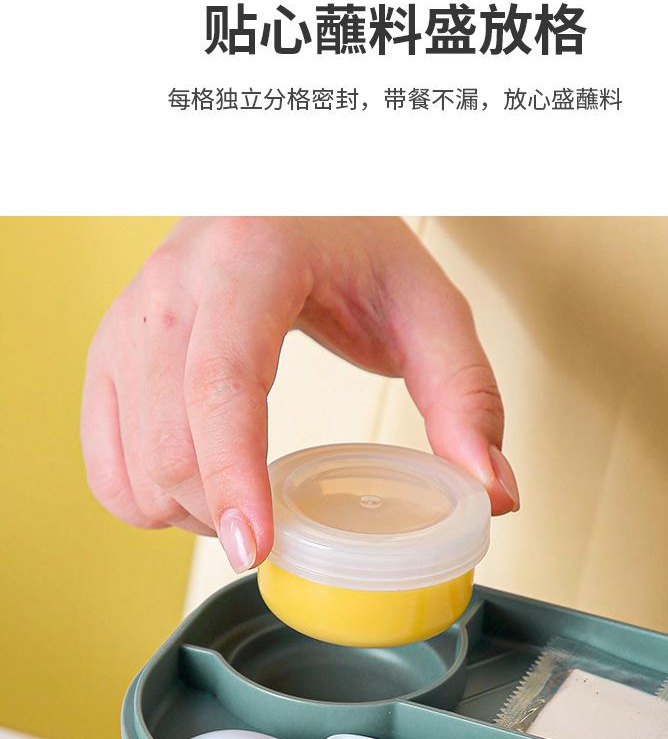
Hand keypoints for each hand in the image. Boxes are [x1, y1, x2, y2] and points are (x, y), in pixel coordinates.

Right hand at [81, 217, 519, 570]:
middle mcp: (171, 286)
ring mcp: (127, 319)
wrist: (279, 191)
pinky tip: (200, 490)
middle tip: (285, 528)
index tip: (258, 547)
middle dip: (226, 515)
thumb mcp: (428, 305)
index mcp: (248, 262)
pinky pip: (104, 463)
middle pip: (170, 443)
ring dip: (188, 514)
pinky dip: (147, 500)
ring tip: (246, 502)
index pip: (223, 381)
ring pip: (132, 465)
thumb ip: (466, 396)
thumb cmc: (348, 240)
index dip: (234, 473)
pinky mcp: (106, 351)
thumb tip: (491, 493)